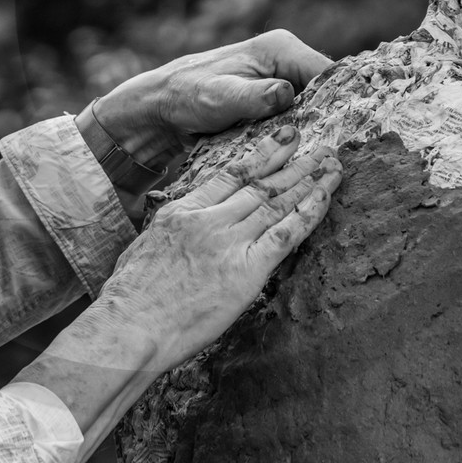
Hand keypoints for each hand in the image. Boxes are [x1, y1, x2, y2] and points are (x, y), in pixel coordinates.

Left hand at [95, 29, 332, 167]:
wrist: (162, 105)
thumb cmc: (187, 95)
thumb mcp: (221, 97)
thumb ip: (255, 96)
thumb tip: (286, 94)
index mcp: (280, 47)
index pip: (329, 72)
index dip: (343, 102)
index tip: (348, 133)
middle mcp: (286, 57)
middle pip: (327, 89)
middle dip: (333, 118)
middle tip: (340, 152)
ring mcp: (281, 77)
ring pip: (316, 104)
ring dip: (319, 127)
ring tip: (329, 157)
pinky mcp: (275, 97)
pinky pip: (300, 113)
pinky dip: (304, 131)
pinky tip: (309, 154)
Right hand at [96, 124, 341, 370]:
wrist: (130, 325)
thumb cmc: (129, 297)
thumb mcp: (144, 247)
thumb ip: (172, 232)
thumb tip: (180, 228)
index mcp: (183, 212)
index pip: (231, 175)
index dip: (262, 154)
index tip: (284, 137)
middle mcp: (210, 220)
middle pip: (260, 184)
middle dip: (294, 162)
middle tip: (319, 146)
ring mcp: (229, 243)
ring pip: (277, 202)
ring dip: (309, 180)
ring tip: (332, 164)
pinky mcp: (247, 270)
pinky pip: (286, 235)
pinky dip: (308, 212)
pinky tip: (325, 197)